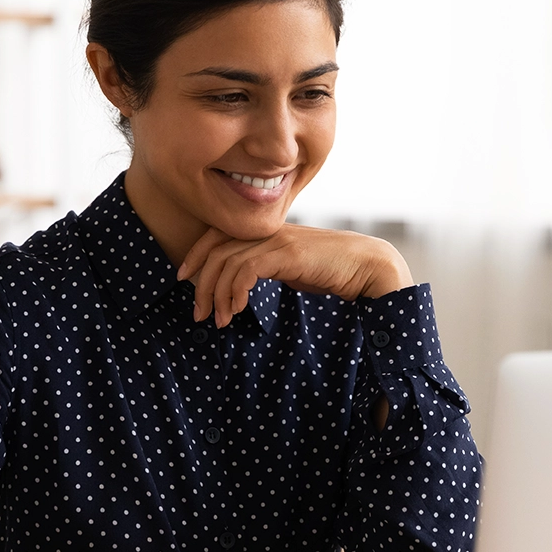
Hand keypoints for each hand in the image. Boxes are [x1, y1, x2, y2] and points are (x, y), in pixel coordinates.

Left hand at [177, 224, 411, 327]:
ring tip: (219, 320)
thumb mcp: (291, 268)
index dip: (195, 254)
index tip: (184, 279)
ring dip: (216, 295)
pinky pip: (247, 269)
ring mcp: (278, 240)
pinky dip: (234, 291)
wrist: (367, 266)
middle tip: (198, 313)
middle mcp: (268, 232)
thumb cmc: (332, 271)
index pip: (216, 234)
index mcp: (266, 232)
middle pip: (215, 249)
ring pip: (227, 262)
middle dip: (200, 283)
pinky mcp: (288, 254)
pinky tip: (236, 310)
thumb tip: (243, 285)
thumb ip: (267, 268)